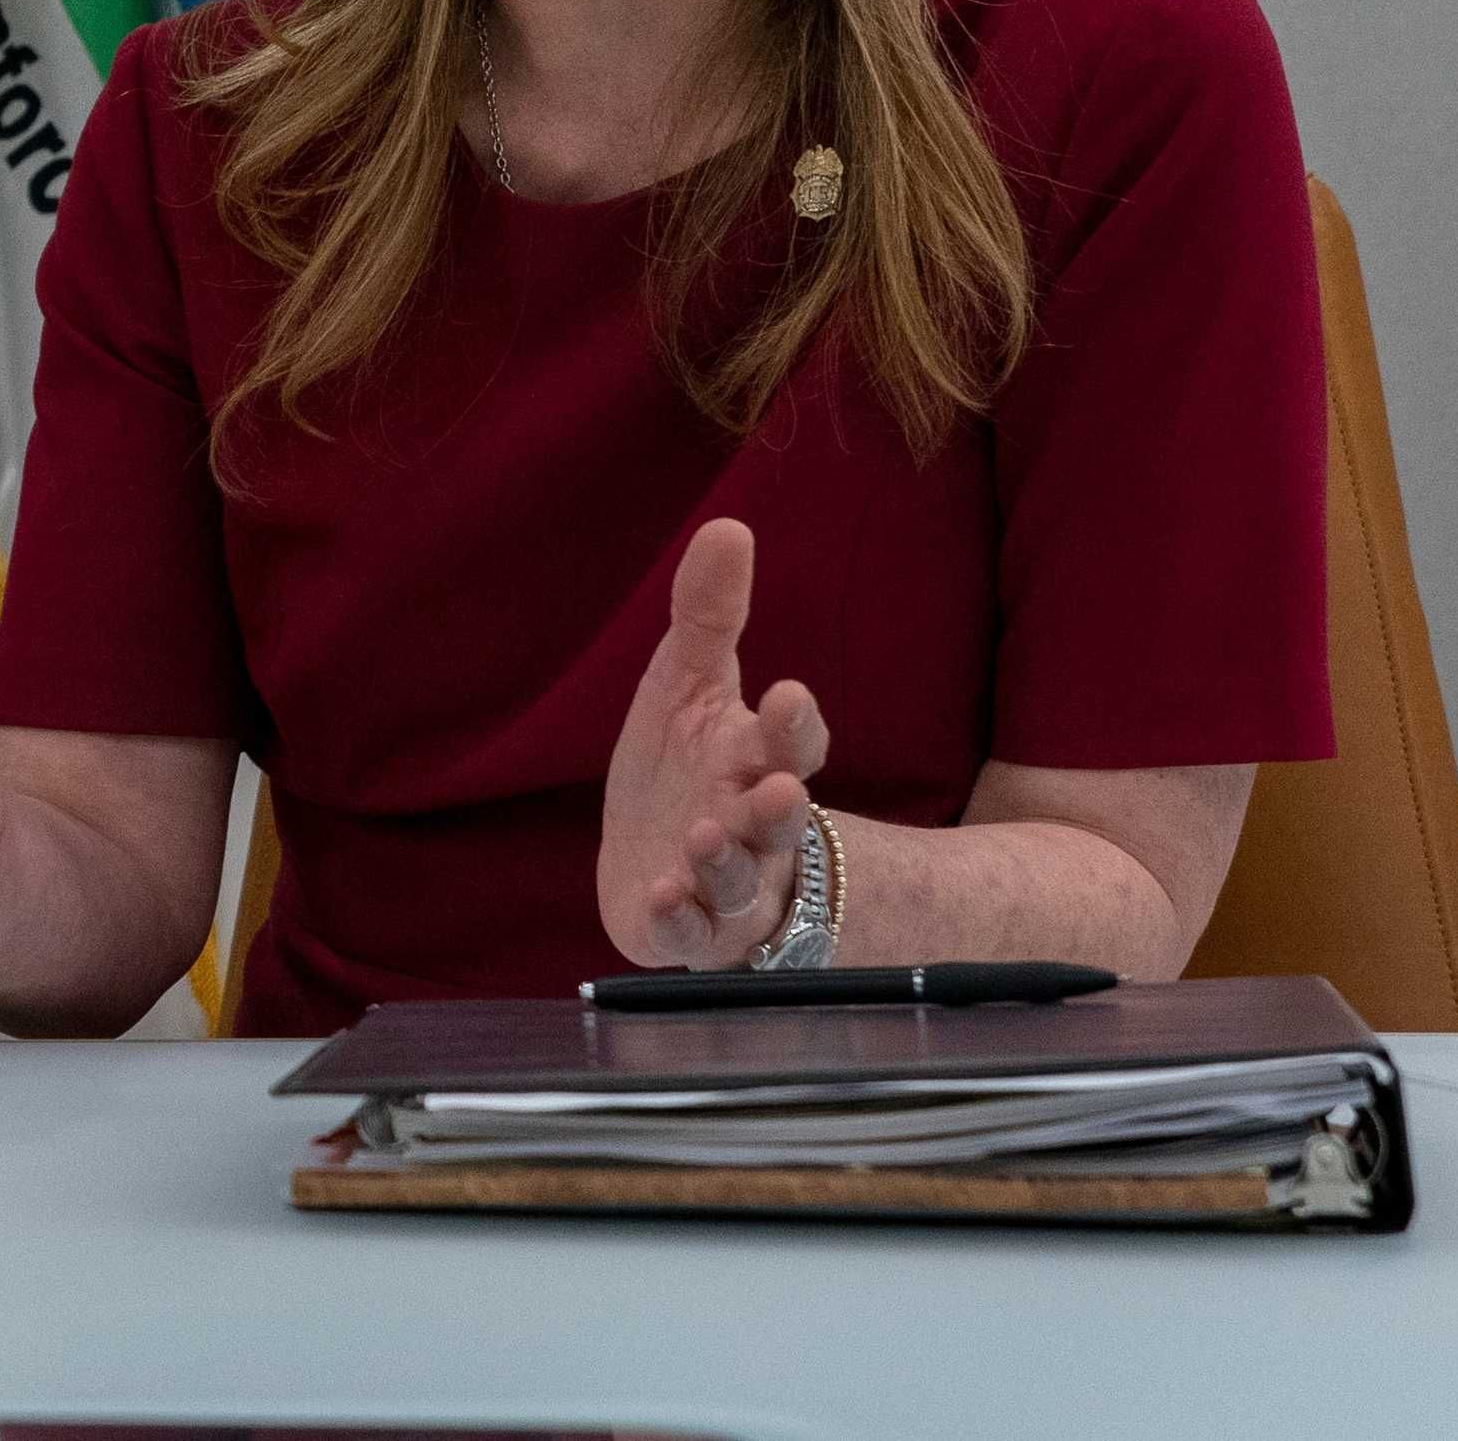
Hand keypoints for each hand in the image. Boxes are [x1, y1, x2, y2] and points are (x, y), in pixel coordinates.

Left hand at [599, 519, 832, 968]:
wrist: (662, 856)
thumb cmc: (688, 766)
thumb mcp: (690, 686)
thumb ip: (710, 617)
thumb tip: (729, 525)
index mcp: (757, 761)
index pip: (793, 744)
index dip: (795, 725)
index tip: (788, 695)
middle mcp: (754, 827)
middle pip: (779, 819)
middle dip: (779, 806)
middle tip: (778, 789)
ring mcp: (728, 885)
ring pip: (744, 880)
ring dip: (729, 861)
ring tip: (708, 836)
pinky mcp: (689, 930)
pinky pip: (692, 932)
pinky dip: (682, 918)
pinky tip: (664, 898)